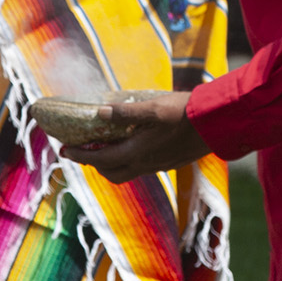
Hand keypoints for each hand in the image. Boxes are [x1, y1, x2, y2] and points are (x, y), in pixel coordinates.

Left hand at [56, 89, 213, 183]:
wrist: (217, 124)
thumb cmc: (184, 113)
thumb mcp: (153, 108)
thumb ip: (125, 112)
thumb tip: (98, 113)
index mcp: (138, 152)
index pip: (101, 159)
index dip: (80, 155)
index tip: (64, 149)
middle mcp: (146, 164)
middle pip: (111, 173)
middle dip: (92, 163)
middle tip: (79, 150)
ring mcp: (158, 165)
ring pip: (126, 172)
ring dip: (109, 163)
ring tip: (101, 147)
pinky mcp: (168, 162)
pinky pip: (140, 168)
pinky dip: (126, 160)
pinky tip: (130, 144)